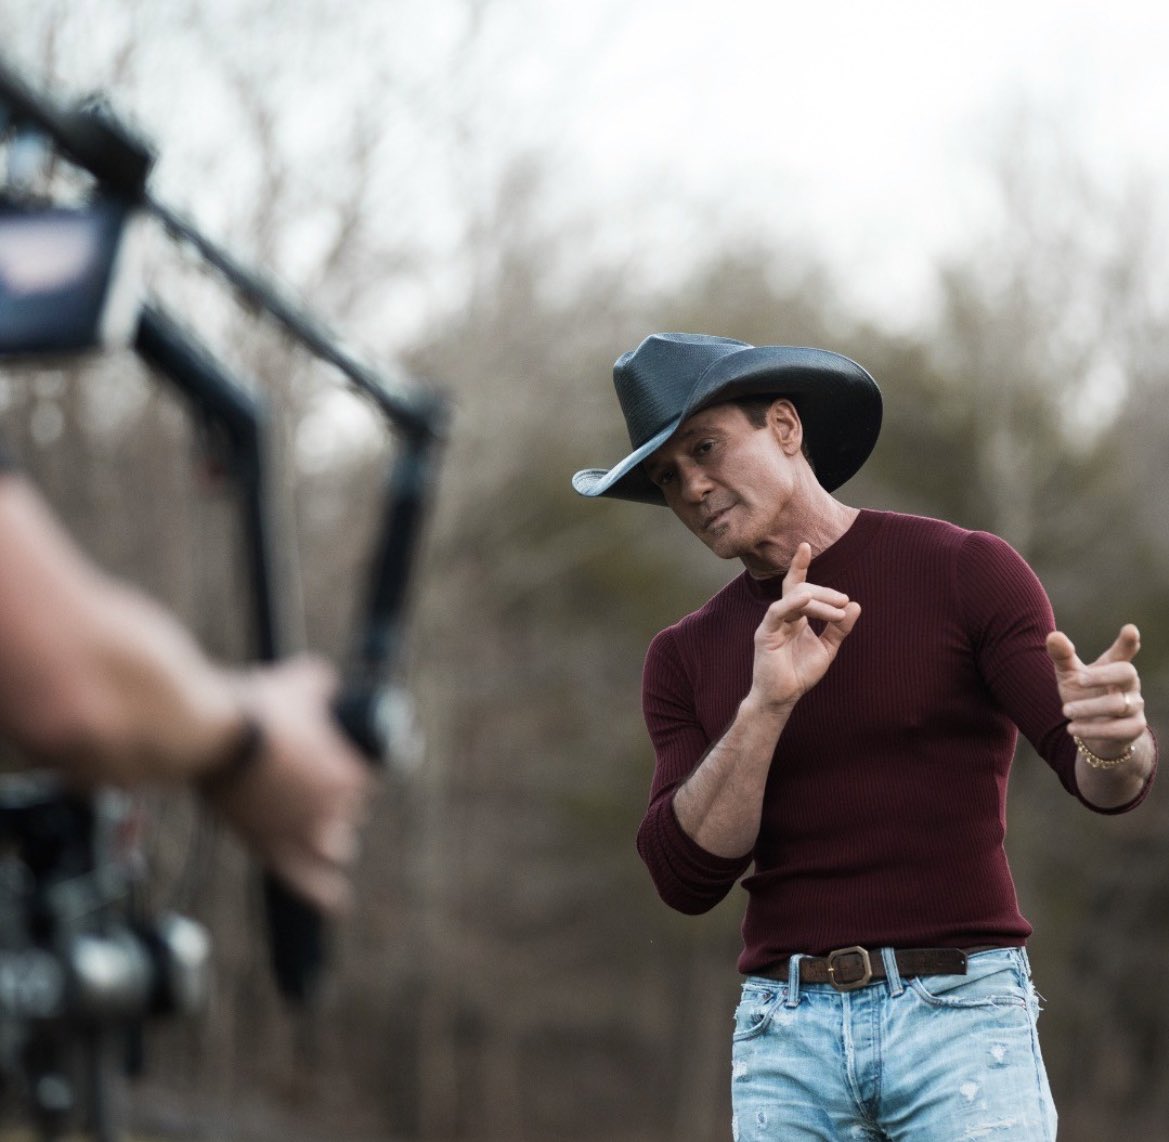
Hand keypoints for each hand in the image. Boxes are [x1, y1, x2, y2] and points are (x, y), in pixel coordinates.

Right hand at [204, 655, 372, 912]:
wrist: (209, 735)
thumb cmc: (255, 705)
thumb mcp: (300, 681)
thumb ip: (321, 683)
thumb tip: (324, 680)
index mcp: (347, 773)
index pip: (364, 782)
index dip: (349, 770)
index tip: (332, 759)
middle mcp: (330, 808)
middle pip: (350, 813)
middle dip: (340, 803)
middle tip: (315, 786)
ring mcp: (299, 831)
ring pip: (332, 844)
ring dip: (333, 838)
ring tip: (330, 835)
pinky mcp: (266, 844)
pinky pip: (300, 876)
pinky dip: (320, 890)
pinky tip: (336, 902)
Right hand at [749, 542, 860, 710]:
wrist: (784, 697)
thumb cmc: (800, 673)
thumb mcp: (828, 648)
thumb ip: (839, 628)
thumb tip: (856, 605)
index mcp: (794, 616)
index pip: (796, 585)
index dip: (799, 565)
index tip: (806, 546)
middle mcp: (782, 616)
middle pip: (801, 588)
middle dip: (825, 591)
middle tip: (844, 602)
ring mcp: (772, 623)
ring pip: (795, 598)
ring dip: (819, 600)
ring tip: (838, 610)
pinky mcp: (766, 634)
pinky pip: (778, 611)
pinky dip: (793, 602)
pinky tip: (806, 599)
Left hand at [1046, 624, 1146, 757]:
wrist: (1092, 731)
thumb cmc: (1083, 695)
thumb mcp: (1069, 675)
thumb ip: (1062, 656)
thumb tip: (1053, 635)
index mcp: (1112, 666)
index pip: (1123, 652)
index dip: (1127, 642)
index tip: (1130, 629)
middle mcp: (1128, 684)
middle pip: (1127, 672)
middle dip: (1103, 675)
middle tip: (1079, 680)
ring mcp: (1134, 706)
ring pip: (1118, 704)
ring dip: (1088, 708)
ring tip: (1066, 711)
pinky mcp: (1133, 728)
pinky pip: (1118, 729)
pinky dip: (1093, 729)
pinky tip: (1073, 728)